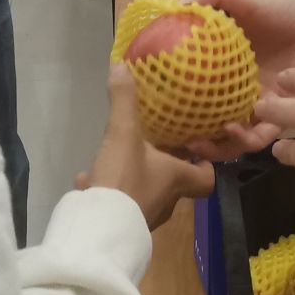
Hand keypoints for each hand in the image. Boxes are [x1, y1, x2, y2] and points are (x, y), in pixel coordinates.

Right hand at [81, 62, 214, 228]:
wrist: (97, 229)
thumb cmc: (124, 179)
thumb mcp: (123, 133)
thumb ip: (124, 100)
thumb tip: (121, 66)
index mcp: (177, 179)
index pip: (206, 179)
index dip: (205, 165)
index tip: (196, 150)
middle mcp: (166, 200)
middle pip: (174, 183)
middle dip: (163, 165)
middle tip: (151, 145)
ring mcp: (144, 216)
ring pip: (145, 192)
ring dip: (133, 177)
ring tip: (114, 159)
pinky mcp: (121, 225)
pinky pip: (119, 204)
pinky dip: (108, 192)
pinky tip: (88, 180)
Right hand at [181, 0, 294, 159]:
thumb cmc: (287, 11)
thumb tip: (175, 7)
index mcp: (225, 66)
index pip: (193, 89)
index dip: (175, 99)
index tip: (155, 103)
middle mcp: (238, 90)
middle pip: (209, 121)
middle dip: (191, 135)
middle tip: (176, 136)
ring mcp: (259, 105)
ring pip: (232, 137)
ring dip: (215, 144)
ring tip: (201, 140)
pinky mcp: (283, 116)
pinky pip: (261, 135)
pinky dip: (246, 137)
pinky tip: (235, 127)